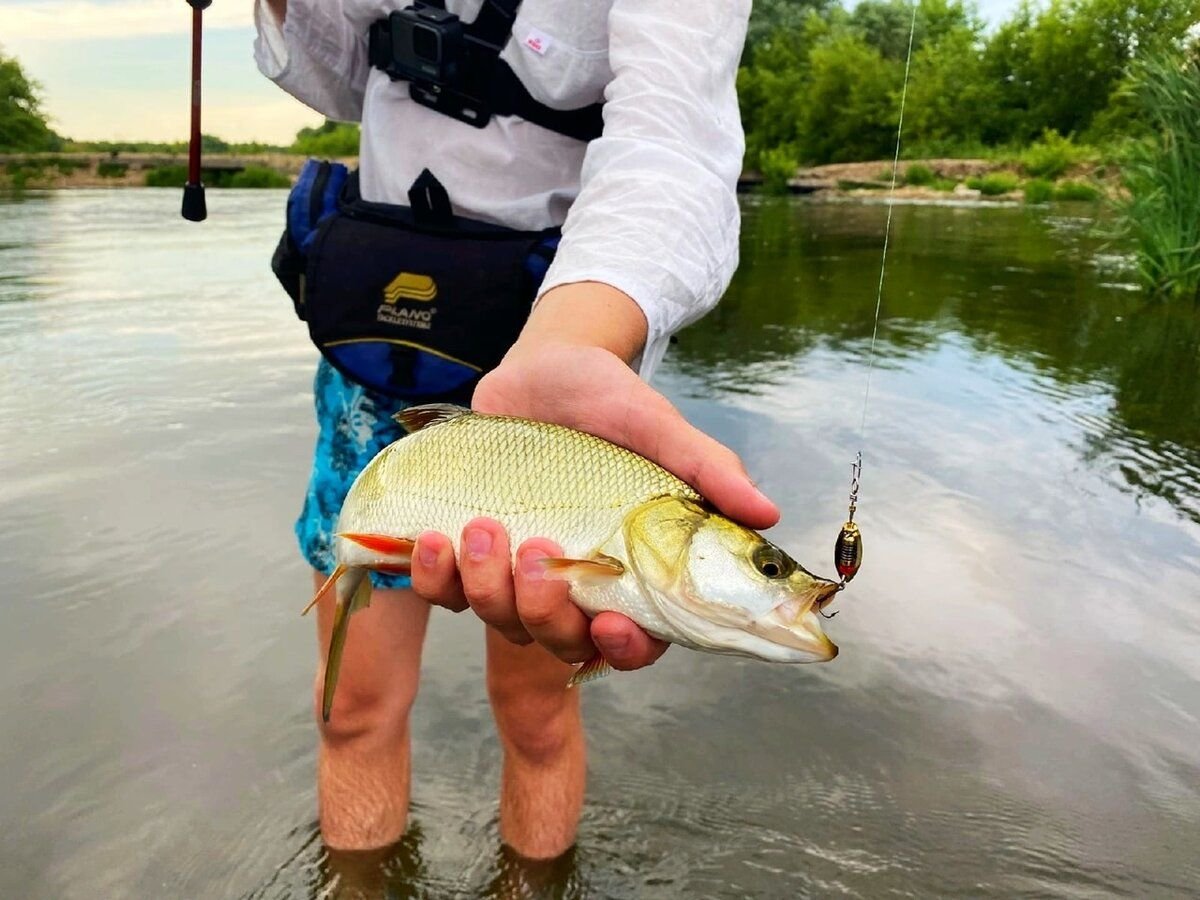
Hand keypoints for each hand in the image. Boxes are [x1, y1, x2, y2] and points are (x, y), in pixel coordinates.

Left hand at [408, 283, 778, 671]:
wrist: (543, 368)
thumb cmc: (610, 400)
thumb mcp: (657, 427)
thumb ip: (706, 469)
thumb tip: (767, 513)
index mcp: (629, 569)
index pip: (636, 639)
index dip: (623, 647)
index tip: (610, 624)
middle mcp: (576, 583)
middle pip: (560, 639)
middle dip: (542, 611)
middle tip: (533, 554)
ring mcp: (518, 574)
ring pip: (501, 620)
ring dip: (487, 588)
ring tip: (483, 527)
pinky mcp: (469, 554)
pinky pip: (447, 590)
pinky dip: (436, 575)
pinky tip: (433, 539)